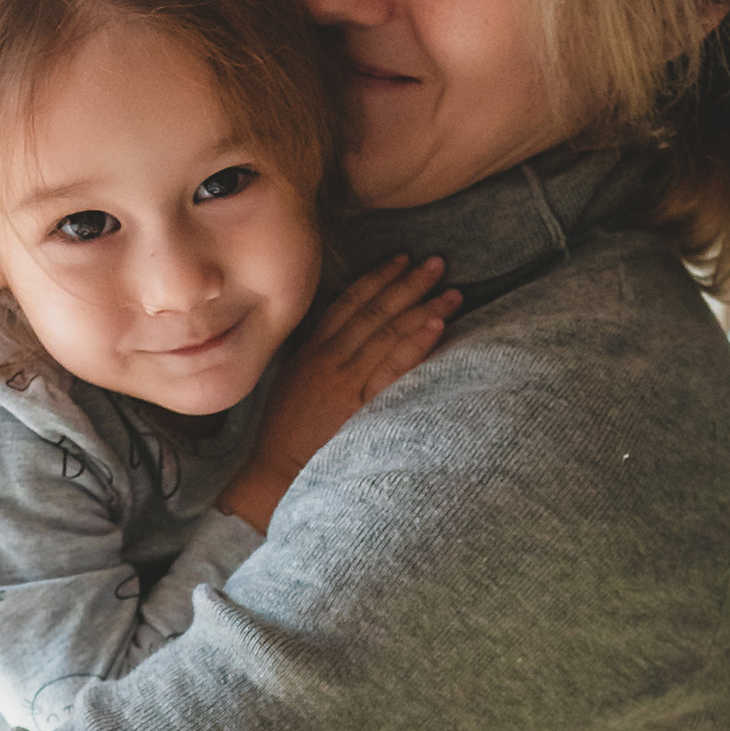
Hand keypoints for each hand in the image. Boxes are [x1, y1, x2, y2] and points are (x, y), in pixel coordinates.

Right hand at [222, 257, 458, 531]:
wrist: (278, 472)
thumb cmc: (284, 432)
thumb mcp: (293, 382)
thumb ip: (317, 354)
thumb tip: (346, 331)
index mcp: (310, 350)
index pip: (348, 303)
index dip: (377, 278)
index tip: (402, 259)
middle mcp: (329, 359)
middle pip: (375, 312)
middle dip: (409, 284)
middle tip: (437, 263)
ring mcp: (346, 381)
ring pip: (388, 333)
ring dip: (422, 308)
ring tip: (451, 291)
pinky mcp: (361, 405)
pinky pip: (394, 367)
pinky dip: (416, 343)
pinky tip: (438, 325)